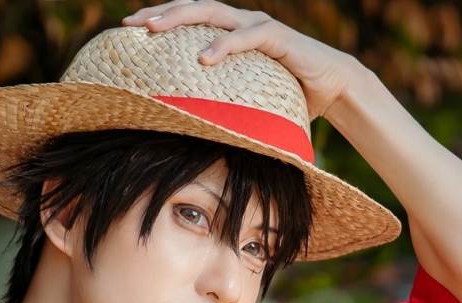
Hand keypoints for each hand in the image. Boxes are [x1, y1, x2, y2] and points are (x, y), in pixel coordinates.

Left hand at [120, 1, 363, 120]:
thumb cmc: (286, 93)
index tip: (128, 29)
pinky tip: (204, 58)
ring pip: (213, 13)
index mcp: (229, 31)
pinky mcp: (278, 38)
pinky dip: (224, 45)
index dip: (159, 18)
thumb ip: (219, 101)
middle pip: (193, 7)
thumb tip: (188, 131)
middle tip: (131, 25)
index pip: (188, 17)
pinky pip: (247, 37)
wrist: (333, 86)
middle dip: (160, 13)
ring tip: (155, 30)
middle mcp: (240, 22)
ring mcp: (258, 26)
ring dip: (181, 19)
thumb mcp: (244, 96)